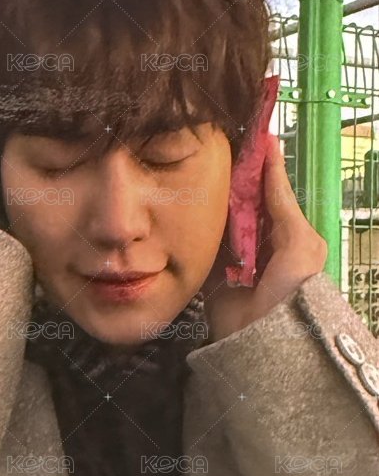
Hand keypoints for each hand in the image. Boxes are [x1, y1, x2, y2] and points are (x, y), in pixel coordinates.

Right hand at [202, 136, 327, 342]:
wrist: (268, 341)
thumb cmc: (293, 289)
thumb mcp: (300, 240)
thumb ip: (282, 199)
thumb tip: (273, 148)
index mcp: (281, 229)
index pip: (261, 188)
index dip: (248, 164)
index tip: (230, 134)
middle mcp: (254, 238)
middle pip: (232, 202)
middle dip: (220, 182)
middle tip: (198, 154)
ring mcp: (229, 256)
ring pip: (212, 219)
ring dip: (201, 203)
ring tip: (183, 175)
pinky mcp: (207, 273)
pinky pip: (196, 244)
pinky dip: (187, 230)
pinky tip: (176, 208)